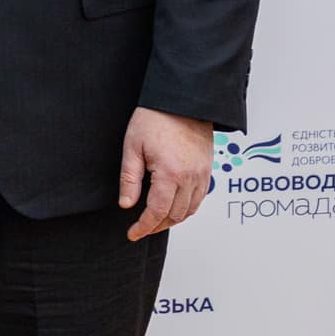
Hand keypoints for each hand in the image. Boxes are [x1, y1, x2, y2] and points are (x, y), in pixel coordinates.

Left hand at [119, 107, 213, 241]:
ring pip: (190, 210)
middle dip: (157, 226)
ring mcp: (202, 174)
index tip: (133, 233)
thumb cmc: (155, 119)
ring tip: (155, 221)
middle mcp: (191, 178)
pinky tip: (173, 206)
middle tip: (141, 228)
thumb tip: (126, 204)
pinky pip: (200, 198)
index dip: (144, 226)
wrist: (182, 102)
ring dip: (173, 219)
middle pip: (175, 215)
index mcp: (170, 173)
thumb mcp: (132, 147)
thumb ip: (129, 178)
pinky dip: (187, 208)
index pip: (157, 211)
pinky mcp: (208, 169)